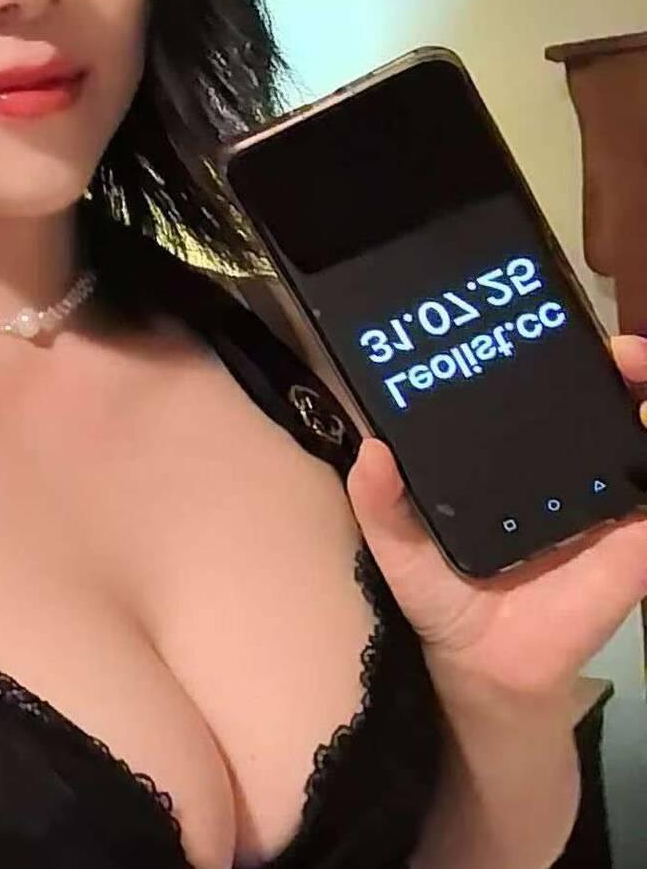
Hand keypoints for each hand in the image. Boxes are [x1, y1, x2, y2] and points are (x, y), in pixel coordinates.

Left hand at [346, 335, 646, 709]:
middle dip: (620, 363)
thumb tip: (371, 450)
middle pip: (601, 401)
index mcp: (511, 459)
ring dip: (645, 398)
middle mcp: (562, 470)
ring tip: (641, 369)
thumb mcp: (397, 543)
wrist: (484, 667)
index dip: (555, 355)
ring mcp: (602, 502)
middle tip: (623, 350)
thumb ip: (379, 500)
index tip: (557, 323)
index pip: (540, 393)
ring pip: (638, 436)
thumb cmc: (442, 597)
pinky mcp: (632, 542)